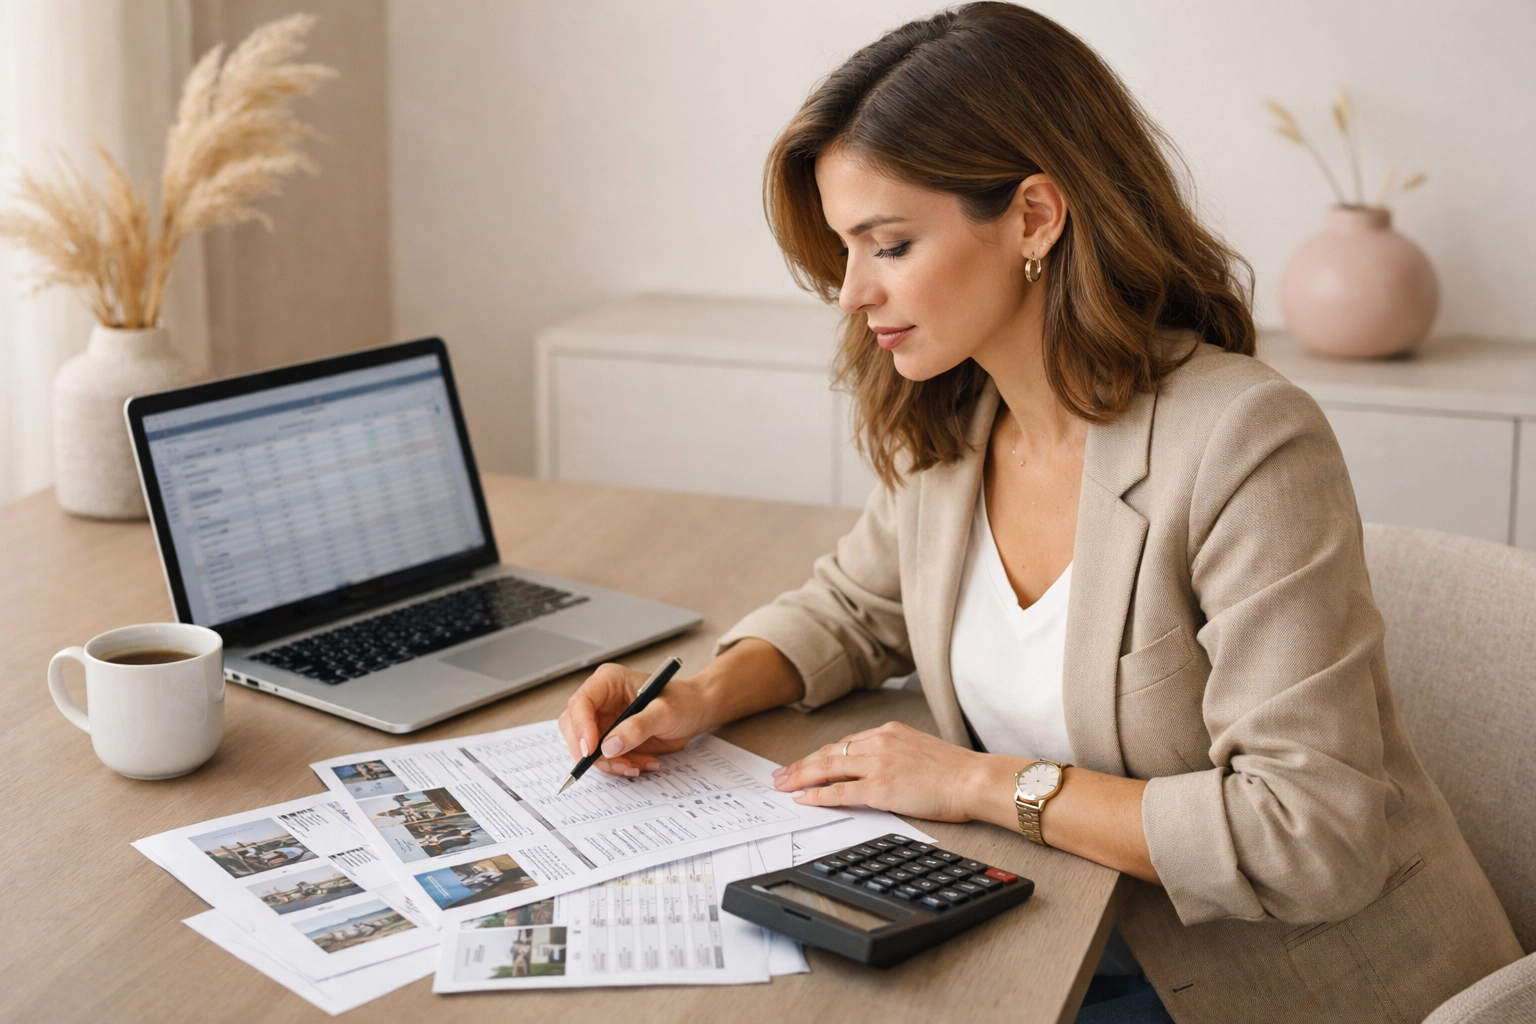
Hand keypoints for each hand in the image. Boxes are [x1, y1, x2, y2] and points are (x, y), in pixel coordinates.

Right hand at [556, 663, 714, 776]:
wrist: (695, 712)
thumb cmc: (683, 702)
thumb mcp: (665, 712)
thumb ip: (638, 727)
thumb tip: (609, 747)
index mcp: (609, 681)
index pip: (581, 702)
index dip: (581, 727)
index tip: (592, 750)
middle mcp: (600, 699)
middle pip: (574, 727)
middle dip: (592, 752)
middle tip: (618, 765)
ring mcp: (602, 720)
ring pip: (585, 748)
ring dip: (609, 763)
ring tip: (638, 766)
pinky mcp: (609, 738)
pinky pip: (602, 758)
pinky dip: (618, 766)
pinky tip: (641, 764)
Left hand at [771, 721, 1023, 822]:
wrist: (975, 779)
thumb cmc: (957, 771)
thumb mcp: (922, 750)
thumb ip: (898, 754)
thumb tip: (884, 770)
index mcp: (890, 732)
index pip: (845, 744)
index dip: (821, 755)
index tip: (806, 762)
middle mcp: (879, 742)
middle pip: (829, 753)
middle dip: (801, 764)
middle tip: (780, 774)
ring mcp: (878, 764)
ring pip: (828, 769)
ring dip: (800, 777)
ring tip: (783, 785)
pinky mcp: (880, 788)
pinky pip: (840, 792)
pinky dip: (818, 795)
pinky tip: (803, 799)